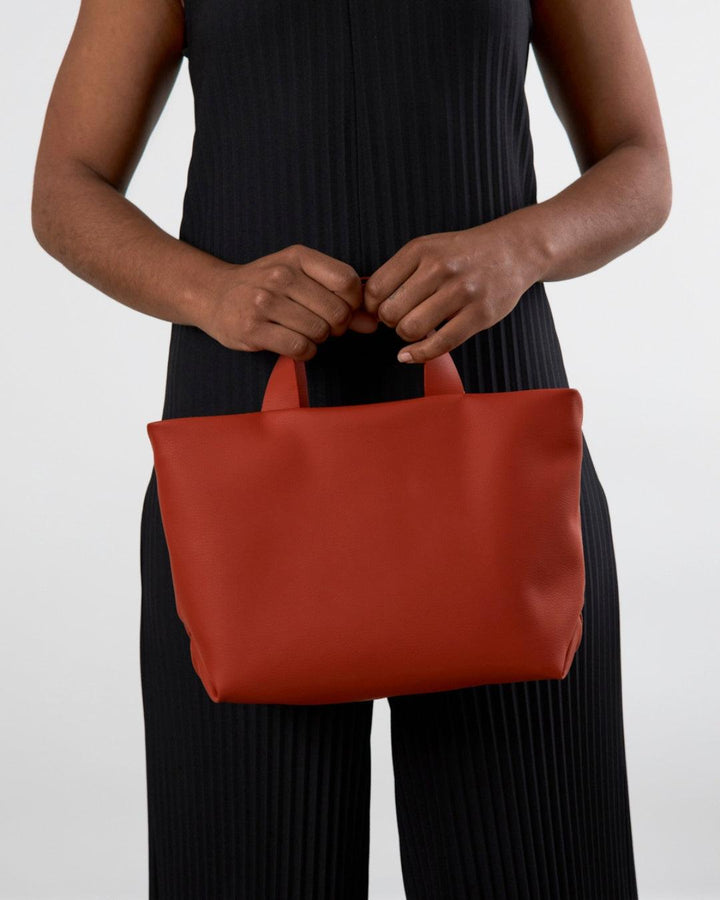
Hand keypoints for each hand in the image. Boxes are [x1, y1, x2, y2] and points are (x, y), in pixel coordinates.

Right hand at [195, 244, 375, 358]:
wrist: (214, 294)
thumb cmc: (265, 286)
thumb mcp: (301, 278)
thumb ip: (339, 297)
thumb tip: (373, 322)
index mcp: (298, 257)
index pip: (347, 282)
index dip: (354, 303)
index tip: (343, 309)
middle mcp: (280, 275)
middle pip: (337, 312)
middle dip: (337, 326)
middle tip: (323, 326)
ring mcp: (264, 302)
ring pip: (319, 332)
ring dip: (319, 340)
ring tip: (305, 332)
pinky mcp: (253, 329)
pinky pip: (299, 348)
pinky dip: (305, 353)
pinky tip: (296, 344)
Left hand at [361, 220, 543, 361]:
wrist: (513, 250)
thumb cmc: (464, 254)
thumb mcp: (428, 249)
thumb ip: (399, 272)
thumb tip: (368, 306)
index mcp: (421, 250)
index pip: (376, 288)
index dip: (372, 306)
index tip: (380, 310)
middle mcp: (441, 268)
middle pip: (391, 312)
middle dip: (389, 322)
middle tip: (401, 318)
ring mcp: (462, 292)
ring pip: (412, 329)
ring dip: (406, 336)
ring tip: (415, 328)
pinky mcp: (480, 315)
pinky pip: (440, 344)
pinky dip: (419, 355)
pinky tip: (410, 355)